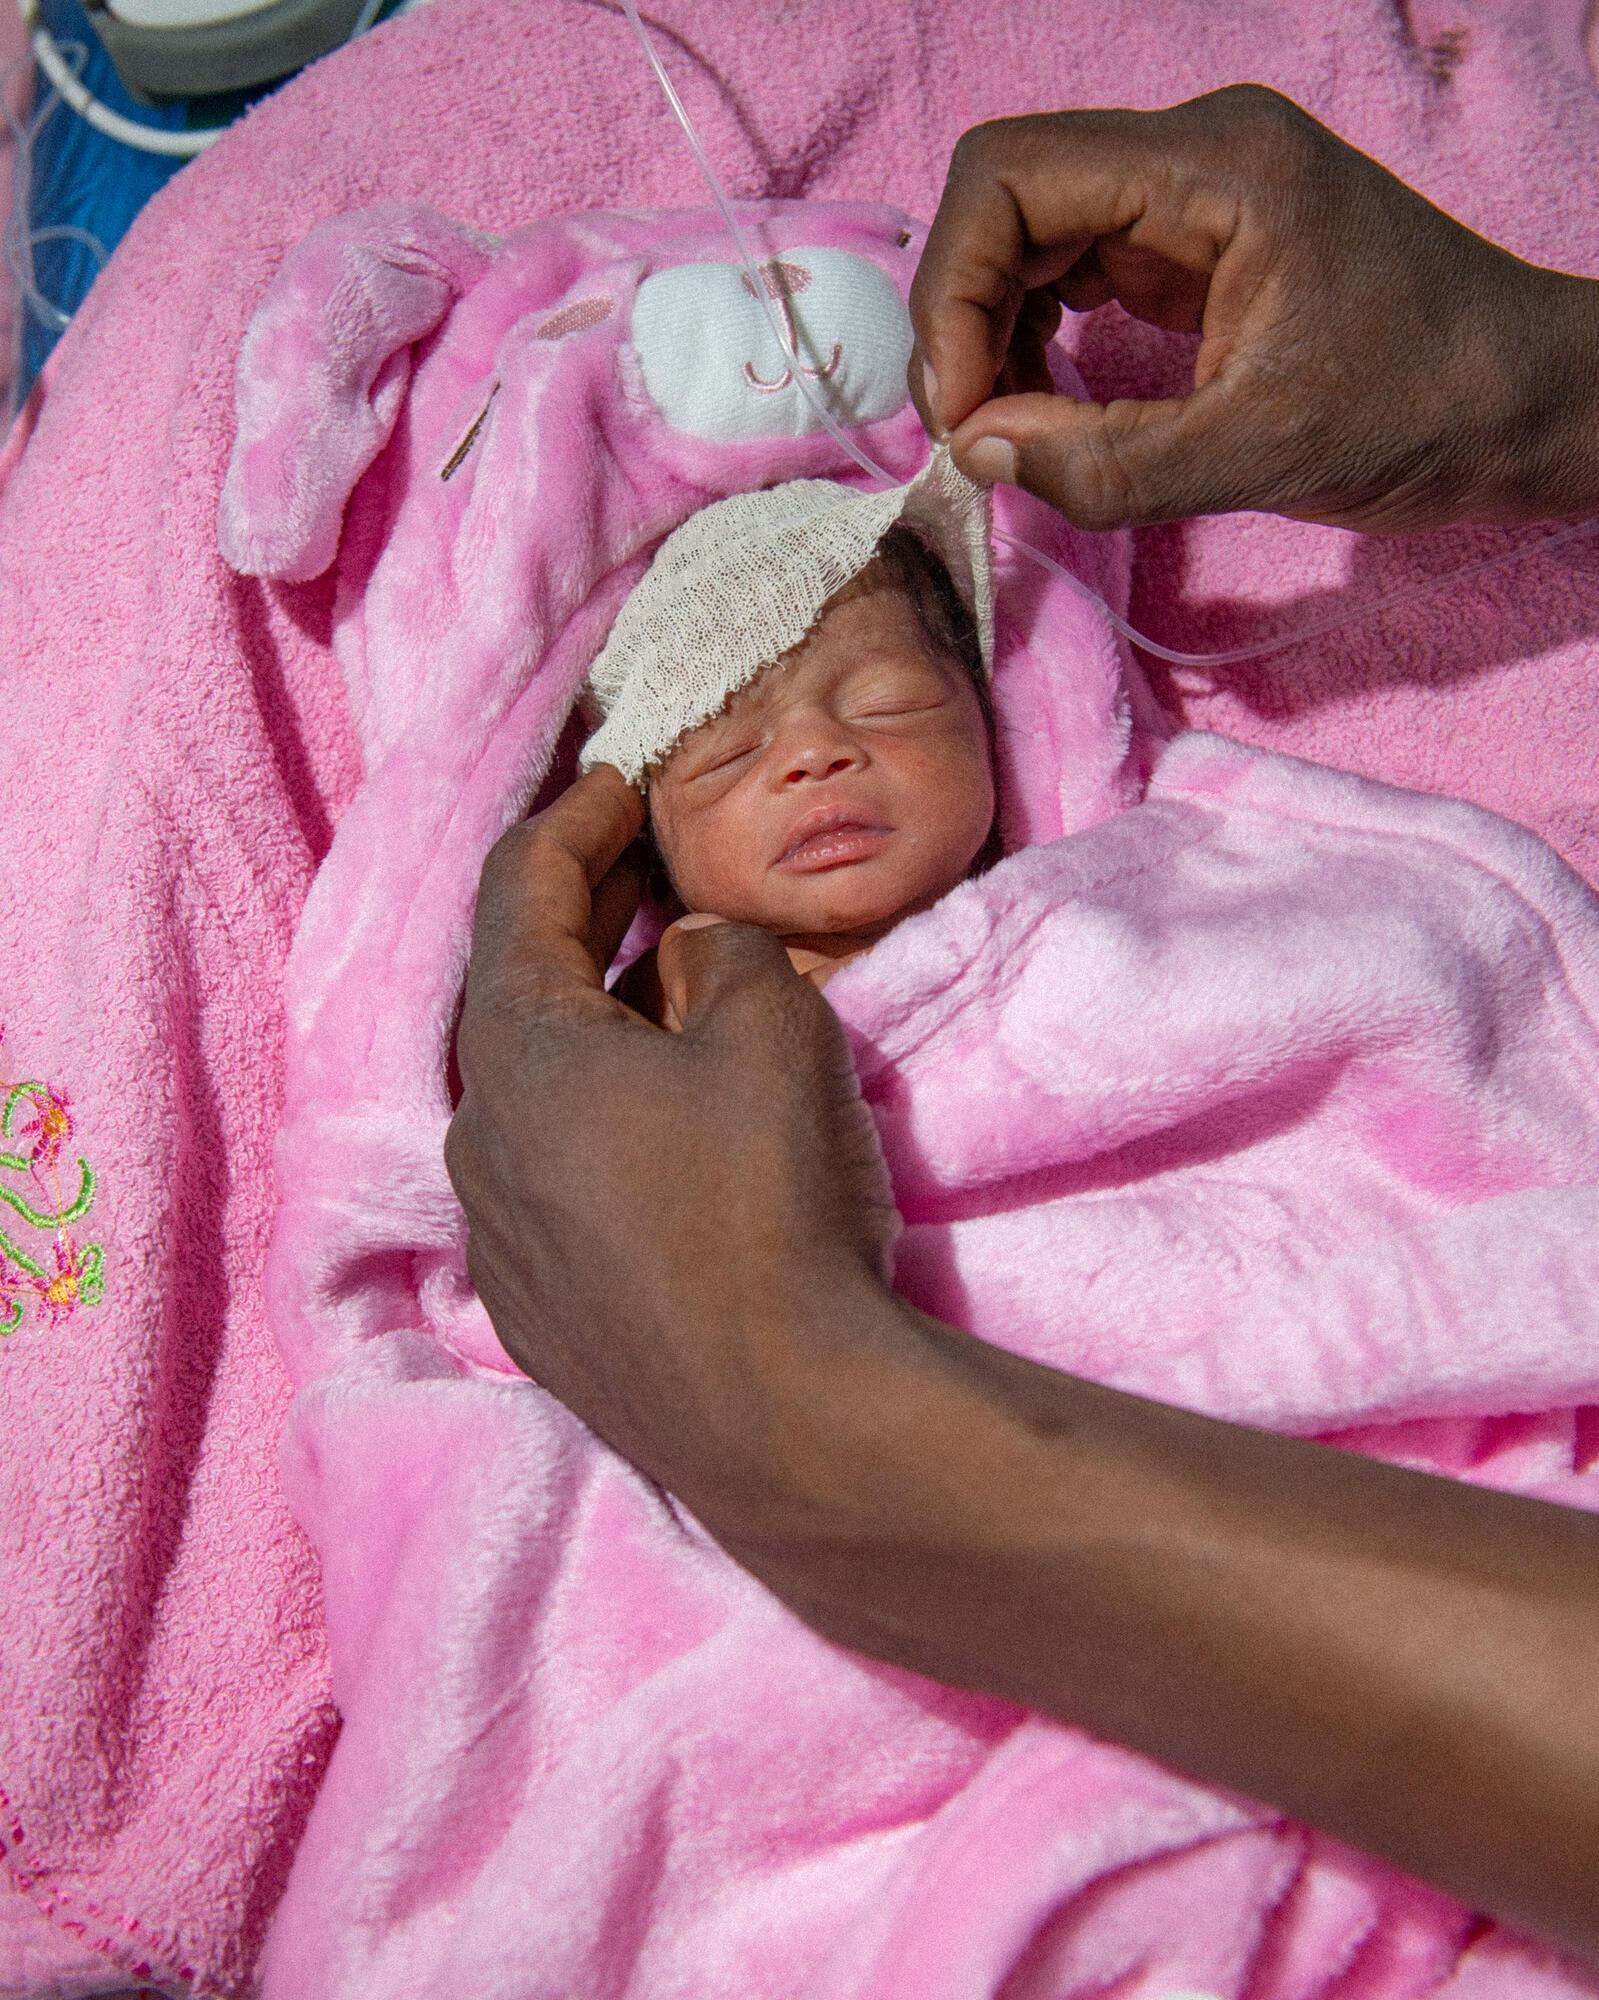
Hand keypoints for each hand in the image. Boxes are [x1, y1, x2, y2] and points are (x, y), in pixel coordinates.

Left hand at [443, 766, 903, 1533]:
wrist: (782, 1417)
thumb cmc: (769, 1197)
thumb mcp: (770, 1025)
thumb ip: (719, 954)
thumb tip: (684, 957)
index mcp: (517, 1049)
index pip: (518, 890)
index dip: (572, 820)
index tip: (618, 781)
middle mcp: (478, 1138)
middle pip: (518, 993)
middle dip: (582, 919)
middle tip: (642, 866)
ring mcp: (498, 1236)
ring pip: (538, 1096)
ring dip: (594, 1032)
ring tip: (666, 1000)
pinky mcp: (537, 1312)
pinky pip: (555, 1181)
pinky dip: (599, 1126)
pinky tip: (664, 1137)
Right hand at [909, 85, 1598, 530]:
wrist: (1521, 404)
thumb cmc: (1421, 408)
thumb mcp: (1258, 453)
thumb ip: (1106, 464)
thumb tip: (977, 455)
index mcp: (1214, 167)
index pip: (1012, 176)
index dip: (955, 290)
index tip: (959, 410)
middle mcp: (1193, 156)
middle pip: (1009, 199)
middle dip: (965, 317)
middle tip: (970, 434)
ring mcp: (1192, 197)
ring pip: (1032, 235)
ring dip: (993, 332)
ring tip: (1004, 430)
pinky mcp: (1195, 246)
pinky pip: (1075, 271)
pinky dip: (1036, 340)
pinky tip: (1045, 408)